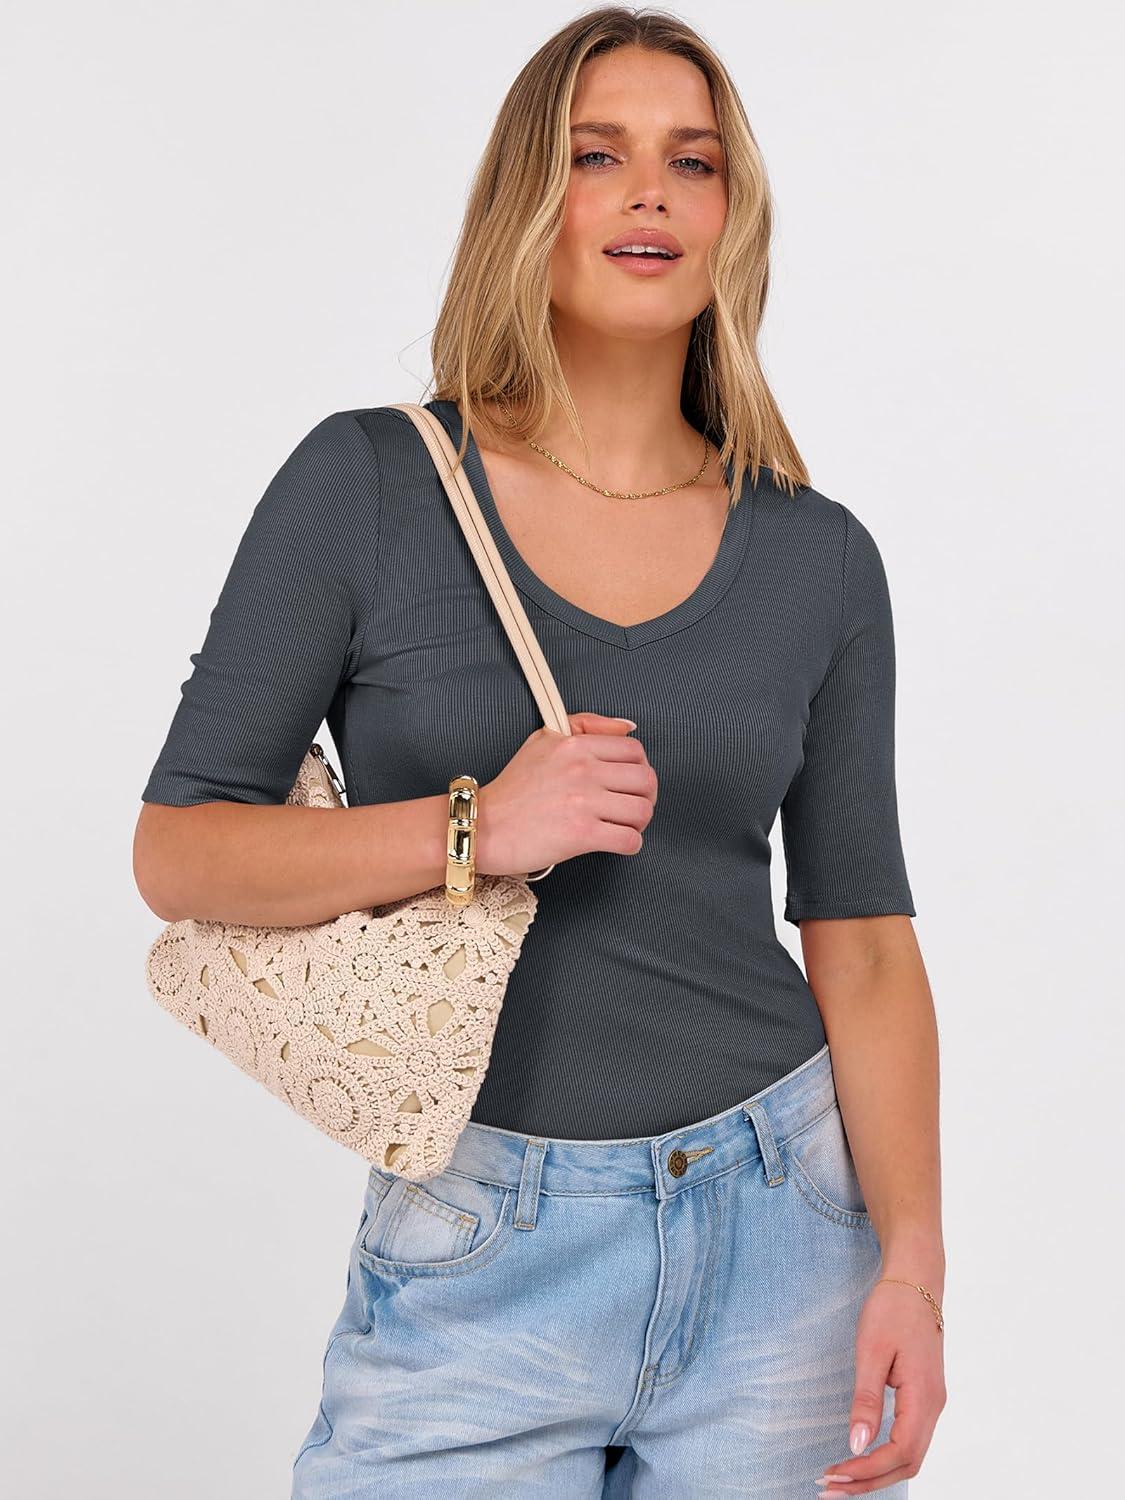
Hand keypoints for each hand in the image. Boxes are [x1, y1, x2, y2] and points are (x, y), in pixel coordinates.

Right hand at [475, 711, 656, 876]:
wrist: (484, 826)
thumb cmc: (513, 788)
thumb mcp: (544, 740)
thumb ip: (586, 725)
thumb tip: (627, 726)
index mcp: (576, 745)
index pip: (634, 751)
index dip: (641, 768)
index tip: (630, 782)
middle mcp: (583, 770)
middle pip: (646, 780)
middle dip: (646, 797)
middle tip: (632, 807)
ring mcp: (583, 802)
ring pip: (642, 811)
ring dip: (640, 822)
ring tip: (625, 826)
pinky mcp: (581, 834)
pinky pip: (630, 839)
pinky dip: (631, 844)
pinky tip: (617, 842)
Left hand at [817, 1280, 946, 1494]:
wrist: (916, 1281)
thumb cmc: (892, 1309)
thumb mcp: (871, 1350)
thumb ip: (866, 1399)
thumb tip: (856, 1444)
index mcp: (924, 1397)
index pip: (901, 1452)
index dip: (868, 1470)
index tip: (834, 1475)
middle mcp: (934, 1407)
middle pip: (908, 1463)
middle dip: (869, 1481)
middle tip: (829, 1488)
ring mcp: (932, 1403)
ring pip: (910, 1455)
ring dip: (877, 1472)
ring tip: (840, 1480)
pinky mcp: (924, 1397)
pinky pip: (909, 1440)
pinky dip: (885, 1456)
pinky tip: (862, 1458)